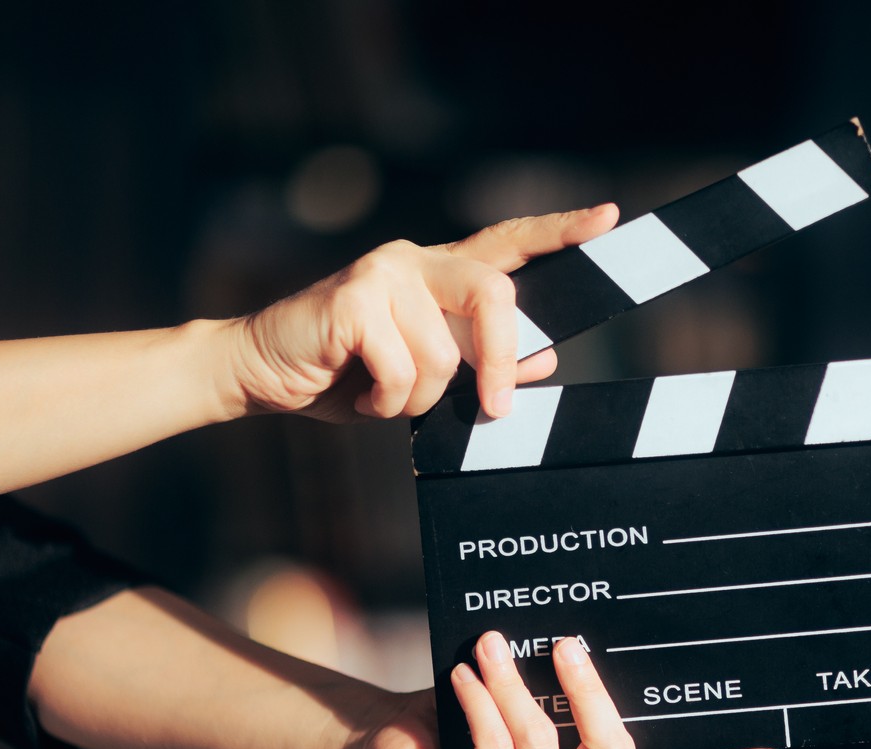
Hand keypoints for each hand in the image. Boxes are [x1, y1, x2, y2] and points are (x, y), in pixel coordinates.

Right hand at [226, 204, 619, 423]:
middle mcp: (416, 261)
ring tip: (386, 397)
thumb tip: (545, 360)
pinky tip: (362, 396)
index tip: (607, 217)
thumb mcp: (425, 376)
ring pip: (446, 353)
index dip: (558, 230)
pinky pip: (404, 368)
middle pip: (494, 295)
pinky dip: (388, 401)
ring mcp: (384, 272)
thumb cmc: (348, 375)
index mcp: (440, 273)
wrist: (262, 373)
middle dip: (501, 359)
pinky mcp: (353, 297)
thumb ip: (480, 364)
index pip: (508, 243)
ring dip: (421, 397)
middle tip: (495, 408)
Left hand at [346, 633, 785, 748]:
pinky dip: (481, 704)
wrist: (391, 740)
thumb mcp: (525, 689)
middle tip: (567, 644)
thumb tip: (588, 633)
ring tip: (488, 646)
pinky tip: (463, 675)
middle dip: (587, 695)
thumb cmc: (464, 710)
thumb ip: (561, 685)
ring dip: (512, 686)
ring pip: (542, 745)